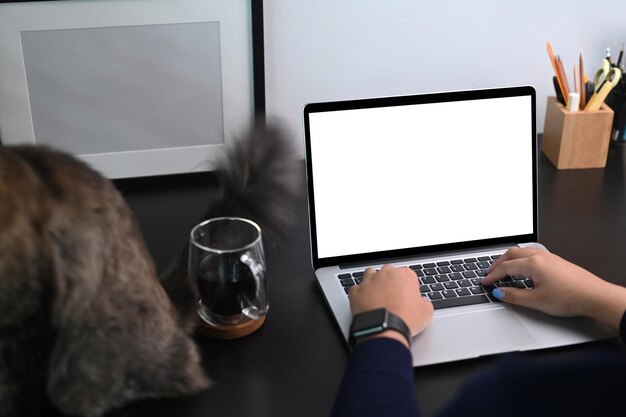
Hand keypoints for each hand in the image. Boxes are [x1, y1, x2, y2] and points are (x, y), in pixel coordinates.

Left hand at [349, 265, 433, 346]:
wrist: (384, 330)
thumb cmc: (405, 320)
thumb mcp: (426, 312)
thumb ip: (425, 302)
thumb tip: (423, 302)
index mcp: (404, 275)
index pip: (407, 275)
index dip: (408, 286)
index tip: (408, 296)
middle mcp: (385, 274)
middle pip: (388, 272)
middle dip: (390, 282)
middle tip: (393, 297)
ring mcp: (369, 281)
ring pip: (370, 274)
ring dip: (374, 282)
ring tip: (378, 296)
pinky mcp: (356, 291)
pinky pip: (357, 289)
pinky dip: (360, 295)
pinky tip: (365, 303)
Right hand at [483, 247, 625, 330]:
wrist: (594, 296)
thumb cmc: (570, 297)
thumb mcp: (536, 301)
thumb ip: (514, 296)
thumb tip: (500, 293)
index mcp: (533, 264)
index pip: (506, 267)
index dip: (492, 276)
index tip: (485, 282)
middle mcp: (540, 256)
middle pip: (511, 254)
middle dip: (497, 264)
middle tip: (489, 273)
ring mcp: (549, 257)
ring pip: (522, 252)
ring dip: (509, 259)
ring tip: (503, 269)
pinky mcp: (556, 261)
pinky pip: (532, 254)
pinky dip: (520, 260)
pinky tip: (522, 269)